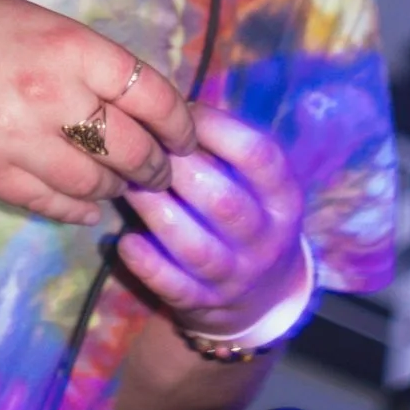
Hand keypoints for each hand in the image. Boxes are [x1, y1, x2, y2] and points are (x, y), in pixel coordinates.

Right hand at [0, 0, 194, 222]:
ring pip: (95, 184)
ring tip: (118, 185)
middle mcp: (53, 94)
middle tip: (161, 171)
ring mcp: (19, 139)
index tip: (187, 136)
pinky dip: (77, 210)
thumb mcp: (39, 24)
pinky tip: (85, 206)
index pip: (154, 95)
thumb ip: (88, 63)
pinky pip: (50, 204)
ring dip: (114, 189)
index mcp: (71, 47)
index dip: (181, 123)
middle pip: (132, 148)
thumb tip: (139, 103)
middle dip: (156, 166)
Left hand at [119, 105, 306, 344]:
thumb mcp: (257, 186)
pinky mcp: (205, 305)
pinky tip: (125, 240)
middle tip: (142, 148)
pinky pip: (174, 287)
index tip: (183, 112)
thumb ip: (226, 150)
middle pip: (225, 201)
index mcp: (284, 199)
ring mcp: (237, 277)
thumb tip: (173, 104)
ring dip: (156, 213)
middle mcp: (266, 240)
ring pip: (195, 246)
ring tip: (127, 186)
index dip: (218, 128)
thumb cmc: (249, 217)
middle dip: (179, 170)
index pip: (260, 156)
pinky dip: (147, 264)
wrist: (261, 297)